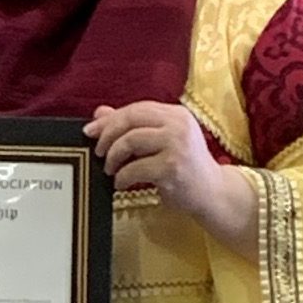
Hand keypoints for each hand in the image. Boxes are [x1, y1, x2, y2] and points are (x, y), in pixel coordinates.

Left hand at [84, 102, 257, 255]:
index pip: (137, 108)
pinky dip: (122, 177)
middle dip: (108, 134)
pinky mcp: (172, 168)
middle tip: (98, 151)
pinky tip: (121, 184)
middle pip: (132, 119)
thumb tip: (99, 113)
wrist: (213, 193)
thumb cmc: (185, 168)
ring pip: (131, 141)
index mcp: (177, 114)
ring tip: (110, 170)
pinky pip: (135, 168)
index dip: (110, 119)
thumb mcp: (162, 142)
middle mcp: (178, 125)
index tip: (90, 131)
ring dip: (113, 157)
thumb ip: (134, 126)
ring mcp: (177, 145)